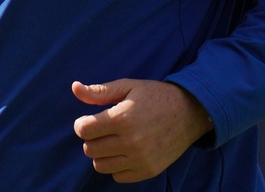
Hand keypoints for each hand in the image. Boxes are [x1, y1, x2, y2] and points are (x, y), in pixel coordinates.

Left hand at [72, 79, 212, 182]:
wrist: (190, 112)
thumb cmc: (156, 96)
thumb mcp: (128, 87)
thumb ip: (99, 91)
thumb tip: (74, 88)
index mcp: (123, 118)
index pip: (84, 130)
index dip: (81, 124)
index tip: (89, 120)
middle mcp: (131, 141)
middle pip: (89, 149)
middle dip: (91, 138)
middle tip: (103, 130)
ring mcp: (140, 159)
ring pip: (100, 165)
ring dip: (102, 153)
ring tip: (113, 141)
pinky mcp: (148, 170)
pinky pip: (118, 176)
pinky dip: (117, 166)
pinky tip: (125, 152)